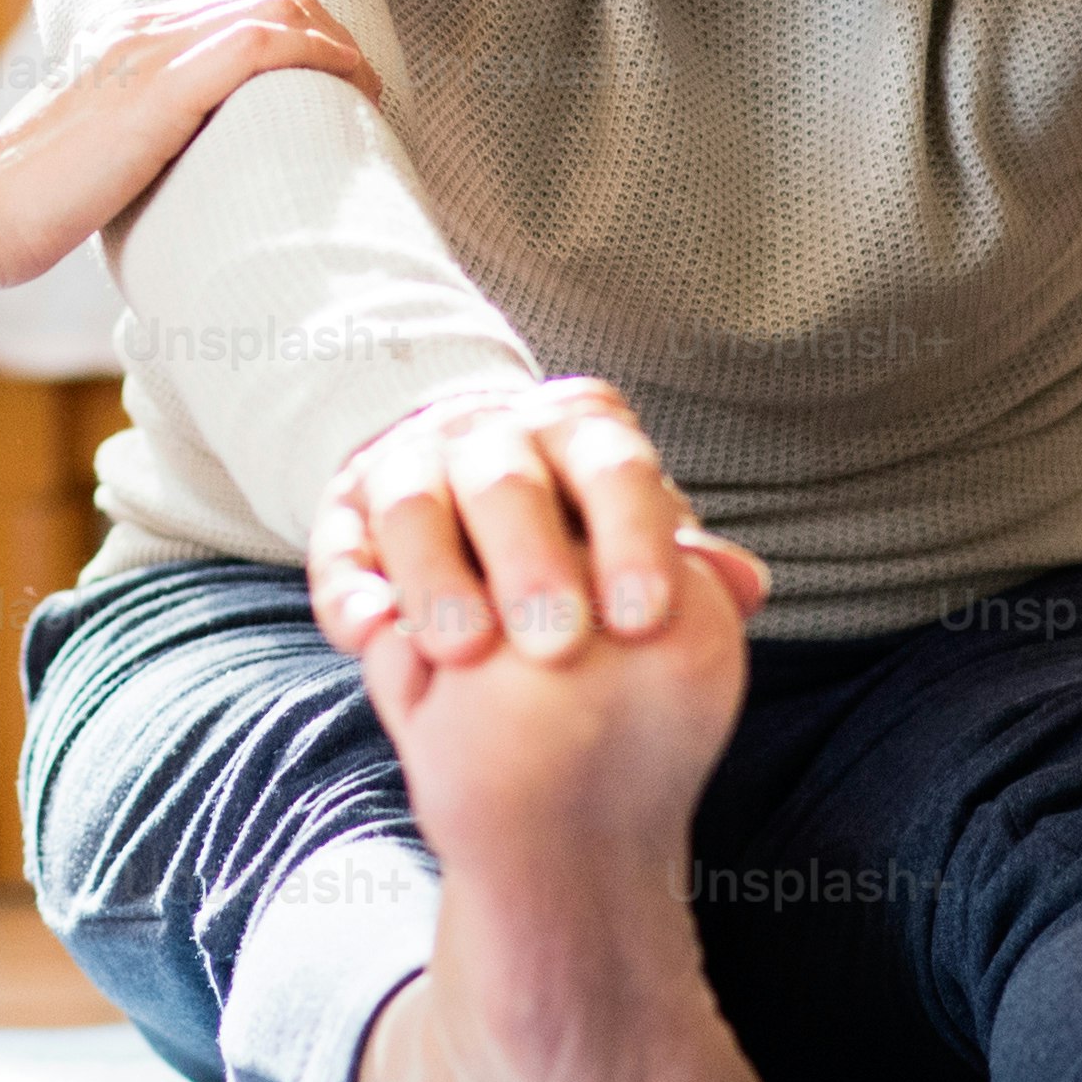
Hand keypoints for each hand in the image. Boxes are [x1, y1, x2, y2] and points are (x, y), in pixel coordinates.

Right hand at [0, 0, 370, 291]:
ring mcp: (150, 52)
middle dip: (335, 34)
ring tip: (370, 97)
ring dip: (341, 45)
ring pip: (279, 7)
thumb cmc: (26, 206)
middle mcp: (142, 28)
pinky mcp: (162, 90)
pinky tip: (351, 90)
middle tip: (366, 95)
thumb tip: (180, 180)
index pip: (239, 5)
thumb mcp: (94, 157)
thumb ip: (138, 144)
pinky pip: (266, 44)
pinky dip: (324, 57)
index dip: (304, 35)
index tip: (337, 87)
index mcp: (125, 38)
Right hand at [302, 375, 769, 666]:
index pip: (612, 467)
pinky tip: (374, 637)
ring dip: (437, 578)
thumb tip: (745, 586)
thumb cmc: (581, 540)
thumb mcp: (636, 539)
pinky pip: (337, 546)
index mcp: (579, 427)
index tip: (644, 623)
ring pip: (413, 506)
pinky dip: (352, 590)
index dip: (630, 540)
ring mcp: (410, 463)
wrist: (469, 493)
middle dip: (531, 564)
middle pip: (507, 484)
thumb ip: (689, 566)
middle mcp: (491, 431)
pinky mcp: (343, 511)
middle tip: (557, 648)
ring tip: (465, 654)